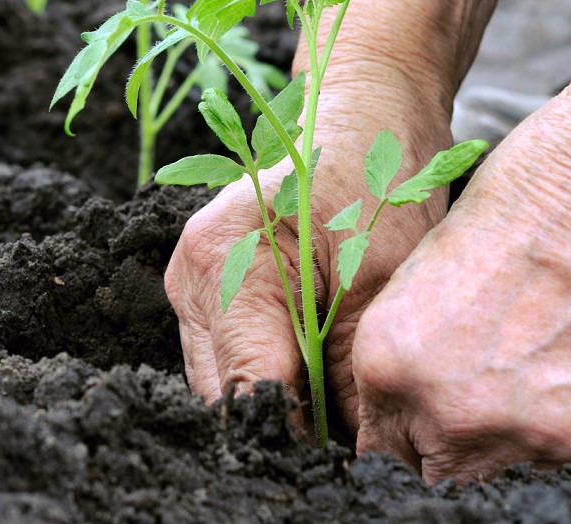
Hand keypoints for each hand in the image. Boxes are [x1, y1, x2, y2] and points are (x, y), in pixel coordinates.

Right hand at [165, 66, 452, 429]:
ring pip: (226, 382)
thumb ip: (353, 375)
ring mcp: (193, 282)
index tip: (349, 461)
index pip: (249, 392)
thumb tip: (354, 455)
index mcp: (224, 264)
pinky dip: (276, 375)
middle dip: (288, 427)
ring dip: (281, 403)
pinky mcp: (208, 287)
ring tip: (342, 409)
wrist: (366, 109)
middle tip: (353, 441)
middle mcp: (191, 276)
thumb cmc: (378, 176)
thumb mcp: (380, 281)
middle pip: (226, 395)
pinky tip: (321, 374)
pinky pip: (233, 356)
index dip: (300, 439)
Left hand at [351, 81, 570, 481]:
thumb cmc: (532, 189)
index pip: (384, 445)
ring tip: (556, 364)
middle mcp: (449, 413)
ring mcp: (531, 436)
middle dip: (460, 440)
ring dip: (528, 434)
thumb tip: (419, 394)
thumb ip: (416, 345)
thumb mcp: (433, 264)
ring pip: (515, 471)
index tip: (434, 413)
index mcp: (390, 363)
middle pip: (443, 470)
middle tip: (496, 390)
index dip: (412, 427)